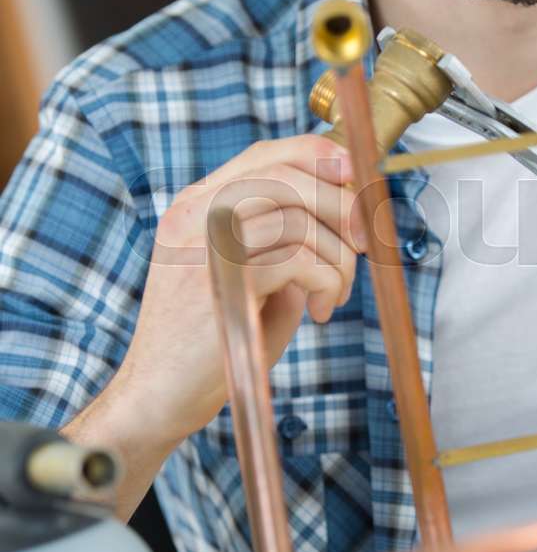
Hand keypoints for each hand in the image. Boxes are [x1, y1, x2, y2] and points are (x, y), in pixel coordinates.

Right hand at [111, 135, 364, 446]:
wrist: (159, 396)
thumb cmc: (212, 343)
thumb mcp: (252, 278)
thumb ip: (285, 241)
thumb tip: (348, 212)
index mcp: (196, 207)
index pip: (264, 155)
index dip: (318, 157)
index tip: (355, 179)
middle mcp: (193, 215)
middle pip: (286, 176)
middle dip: (342, 205)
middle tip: (361, 244)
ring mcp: (200, 244)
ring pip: (298, 219)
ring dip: (337, 257)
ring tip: (334, 293)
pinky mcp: (218, 280)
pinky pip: (299, 259)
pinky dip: (327, 283)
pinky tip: (320, 311)